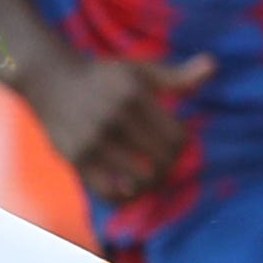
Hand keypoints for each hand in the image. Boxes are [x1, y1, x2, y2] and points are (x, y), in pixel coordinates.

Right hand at [30, 46, 209, 210]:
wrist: (49, 79)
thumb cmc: (104, 76)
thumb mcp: (140, 70)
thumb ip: (177, 76)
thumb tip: (213, 65)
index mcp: (132, 96)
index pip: (176, 137)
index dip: (181, 143)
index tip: (172, 139)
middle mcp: (112, 118)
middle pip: (161, 160)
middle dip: (169, 164)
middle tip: (163, 160)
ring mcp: (91, 141)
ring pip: (139, 180)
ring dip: (151, 182)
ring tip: (149, 174)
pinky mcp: (74, 158)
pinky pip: (108, 192)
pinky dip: (125, 197)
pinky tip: (129, 187)